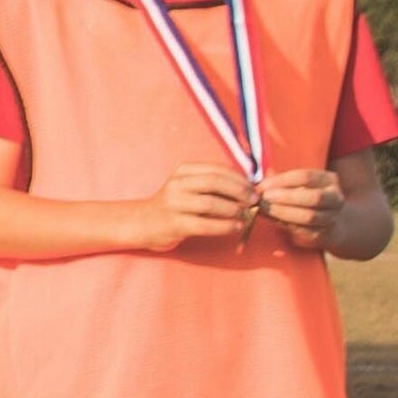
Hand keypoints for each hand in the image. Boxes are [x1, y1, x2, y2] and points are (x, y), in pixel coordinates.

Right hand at [139, 164, 256, 250]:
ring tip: (246, 215)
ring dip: (234, 209)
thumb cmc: (175, 205)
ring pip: (211, 203)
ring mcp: (173, 204)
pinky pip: (205, 224)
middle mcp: (176, 184)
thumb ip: (213, 184)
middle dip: (240, 191)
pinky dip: (225, 226)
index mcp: (183, 171)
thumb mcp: (189, 187)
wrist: (143, 222)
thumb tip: (248, 188)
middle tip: (254, 201)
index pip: (217, 169)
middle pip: (215, 182)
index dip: (240, 178)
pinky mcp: (174, 224)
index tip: (254, 188)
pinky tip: (235, 227)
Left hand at [258, 168, 346, 245]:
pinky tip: (268, 218)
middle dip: (286, 197)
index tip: (262, 185)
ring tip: (263, 208)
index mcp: (328, 180)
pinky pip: (301, 230)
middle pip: (314, 197)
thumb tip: (259, 186)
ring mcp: (331, 218)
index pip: (306, 177)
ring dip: (282, 212)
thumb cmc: (305, 198)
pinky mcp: (321, 234)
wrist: (328, 224)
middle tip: (264, 197)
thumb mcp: (297, 185)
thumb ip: (280, 183)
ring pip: (308, 216)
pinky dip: (282, 223)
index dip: (281, 181)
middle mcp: (335, 198)